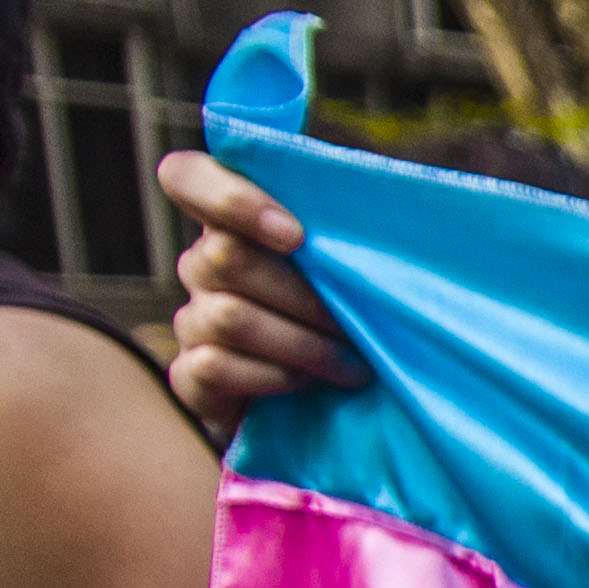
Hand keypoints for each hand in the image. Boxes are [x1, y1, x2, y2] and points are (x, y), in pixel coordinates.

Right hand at [153, 152, 361, 440]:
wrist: (326, 410)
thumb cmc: (350, 322)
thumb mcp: (353, 271)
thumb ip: (350, 233)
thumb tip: (402, 208)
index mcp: (235, 225)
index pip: (186, 177)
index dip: (228, 197)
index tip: (295, 234)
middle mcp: (202, 267)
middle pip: (224, 256)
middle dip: (303, 295)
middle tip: (353, 324)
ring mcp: (192, 321)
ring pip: (227, 315)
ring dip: (301, 342)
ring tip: (352, 364)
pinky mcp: (190, 377)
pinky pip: (213, 367)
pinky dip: (272, 376)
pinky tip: (307, 384)